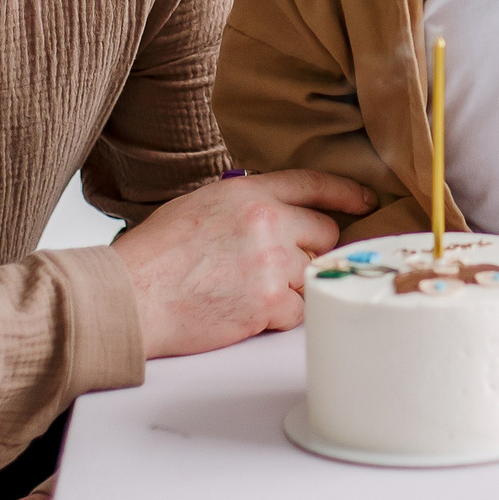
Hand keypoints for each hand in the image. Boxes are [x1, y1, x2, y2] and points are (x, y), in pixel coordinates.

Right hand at [111, 169, 374, 358]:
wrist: (133, 296)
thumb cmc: (155, 255)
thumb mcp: (200, 205)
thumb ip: (244, 205)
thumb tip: (275, 214)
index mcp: (248, 192)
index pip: (312, 183)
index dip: (346, 192)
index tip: (366, 201)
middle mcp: (267, 222)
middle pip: (324, 234)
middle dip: (310, 251)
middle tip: (279, 266)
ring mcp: (271, 263)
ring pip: (312, 275)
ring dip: (290, 287)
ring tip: (247, 291)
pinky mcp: (268, 303)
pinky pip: (299, 310)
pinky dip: (279, 316)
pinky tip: (246, 311)